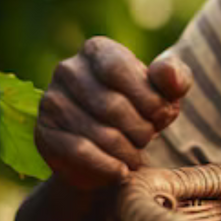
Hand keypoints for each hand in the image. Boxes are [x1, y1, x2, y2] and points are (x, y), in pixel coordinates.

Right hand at [34, 36, 192, 190]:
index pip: (119, 69)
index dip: (148, 98)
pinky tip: (121, 170)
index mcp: (98, 50)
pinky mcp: (45, 134)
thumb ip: (175, 78)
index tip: (162, 115)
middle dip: (142, 128)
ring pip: (99, 133)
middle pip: (112, 105)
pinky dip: (108, 166)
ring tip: (136, 154)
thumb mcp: (166, 93)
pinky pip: (81, 153)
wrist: (109, 153)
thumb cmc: (142, 112)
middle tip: (148, 138)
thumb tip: (166, 74)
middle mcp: (68, 69)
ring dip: (128, 151)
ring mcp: (51, 101)